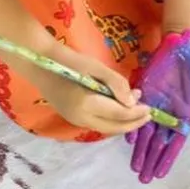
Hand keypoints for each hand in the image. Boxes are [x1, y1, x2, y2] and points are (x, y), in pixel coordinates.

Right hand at [35, 42, 151, 135]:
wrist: (40, 63)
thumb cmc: (68, 60)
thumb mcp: (95, 66)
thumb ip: (116, 83)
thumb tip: (132, 101)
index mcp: (87, 104)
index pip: (119, 114)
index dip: (136, 113)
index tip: (150, 108)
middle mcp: (81, 118)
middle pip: (114, 127)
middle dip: (133, 123)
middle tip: (148, 115)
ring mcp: (76, 121)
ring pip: (106, 128)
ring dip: (123, 122)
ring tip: (136, 110)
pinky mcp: (73, 118)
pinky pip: (98, 124)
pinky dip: (112, 120)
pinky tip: (118, 109)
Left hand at [127, 28, 189, 183]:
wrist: (189, 43)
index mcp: (185, 117)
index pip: (174, 143)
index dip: (167, 159)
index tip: (160, 175)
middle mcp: (169, 114)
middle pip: (158, 143)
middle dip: (150, 160)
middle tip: (143, 179)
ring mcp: (156, 104)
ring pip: (146, 132)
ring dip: (140, 150)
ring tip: (135, 167)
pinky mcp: (145, 92)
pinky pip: (136, 112)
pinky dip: (132, 124)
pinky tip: (128, 140)